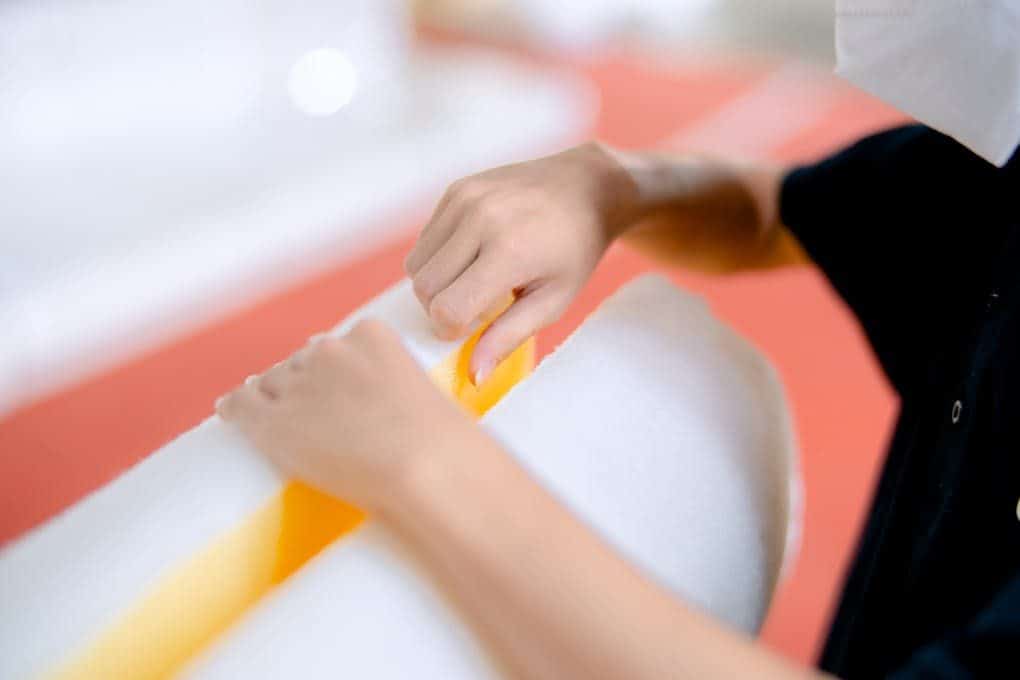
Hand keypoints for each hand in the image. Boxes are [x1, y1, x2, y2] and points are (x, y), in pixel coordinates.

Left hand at [216, 320, 485, 513]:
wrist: (425, 467)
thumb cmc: (440, 443)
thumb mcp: (424, 393)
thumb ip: (396, 385)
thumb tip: (378, 407)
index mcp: (371, 334)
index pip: (336, 345)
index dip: (330, 370)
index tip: (335, 390)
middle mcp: (329, 351)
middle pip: (301, 362)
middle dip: (303, 385)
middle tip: (311, 414)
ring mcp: (298, 385)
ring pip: (270, 383)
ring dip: (272, 398)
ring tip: (272, 416)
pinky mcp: (272, 422)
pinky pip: (239, 406)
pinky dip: (233, 409)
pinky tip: (228, 412)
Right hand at [405, 142, 637, 382]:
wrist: (586, 187)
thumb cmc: (574, 252)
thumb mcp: (553, 301)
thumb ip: (508, 337)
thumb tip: (473, 377)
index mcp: (508, 251)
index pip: (447, 308)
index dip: (452, 330)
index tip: (473, 328)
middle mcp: (480, 219)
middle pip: (424, 288)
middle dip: (440, 309)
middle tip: (475, 308)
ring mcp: (465, 199)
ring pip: (415, 264)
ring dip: (436, 284)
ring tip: (473, 281)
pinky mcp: (456, 189)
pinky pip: (424, 239)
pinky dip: (437, 258)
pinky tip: (472, 256)